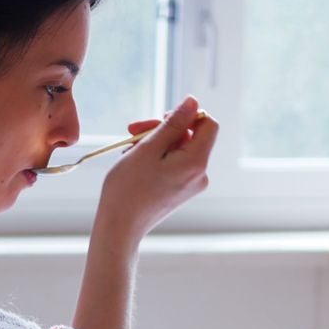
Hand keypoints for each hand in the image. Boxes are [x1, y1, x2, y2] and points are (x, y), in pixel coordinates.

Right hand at [96, 96, 218, 241]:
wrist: (120, 226)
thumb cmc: (129, 188)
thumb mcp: (149, 148)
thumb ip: (173, 123)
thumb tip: (193, 102)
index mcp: (196, 162)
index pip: (208, 124)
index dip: (188, 114)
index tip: (161, 119)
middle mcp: (200, 174)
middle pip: (190, 135)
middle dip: (162, 128)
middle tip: (132, 130)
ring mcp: (191, 184)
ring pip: (179, 149)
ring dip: (155, 142)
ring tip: (129, 149)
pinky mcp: (181, 190)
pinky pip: (174, 163)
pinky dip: (156, 157)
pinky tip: (135, 161)